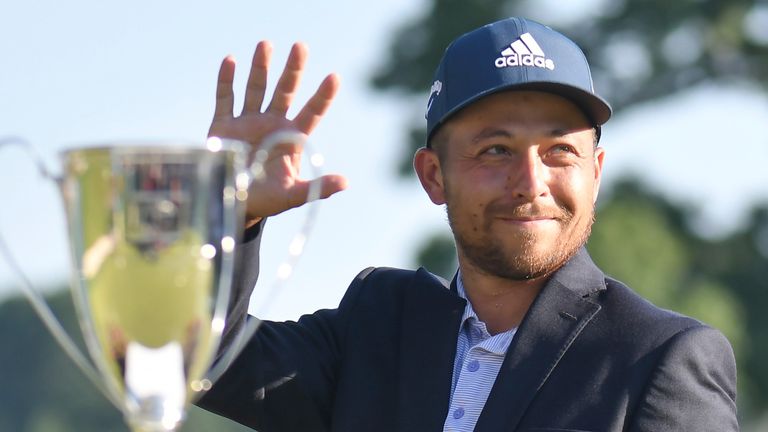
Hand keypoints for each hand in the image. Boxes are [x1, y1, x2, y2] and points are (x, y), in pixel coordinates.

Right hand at [208, 41, 346, 224]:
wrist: (233, 206)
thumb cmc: (267, 201)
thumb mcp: (293, 195)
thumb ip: (317, 188)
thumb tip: (346, 183)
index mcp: (291, 138)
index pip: (312, 112)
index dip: (323, 96)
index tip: (334, 77)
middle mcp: (272, 124)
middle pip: (286, 91)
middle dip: (293, 70)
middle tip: (300, 46)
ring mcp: (248, 123)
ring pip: (256, 88)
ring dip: (260, 67)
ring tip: (266, 44)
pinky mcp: (223, 127)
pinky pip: (225, 99)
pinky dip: (226, 81)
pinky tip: (230, 60)